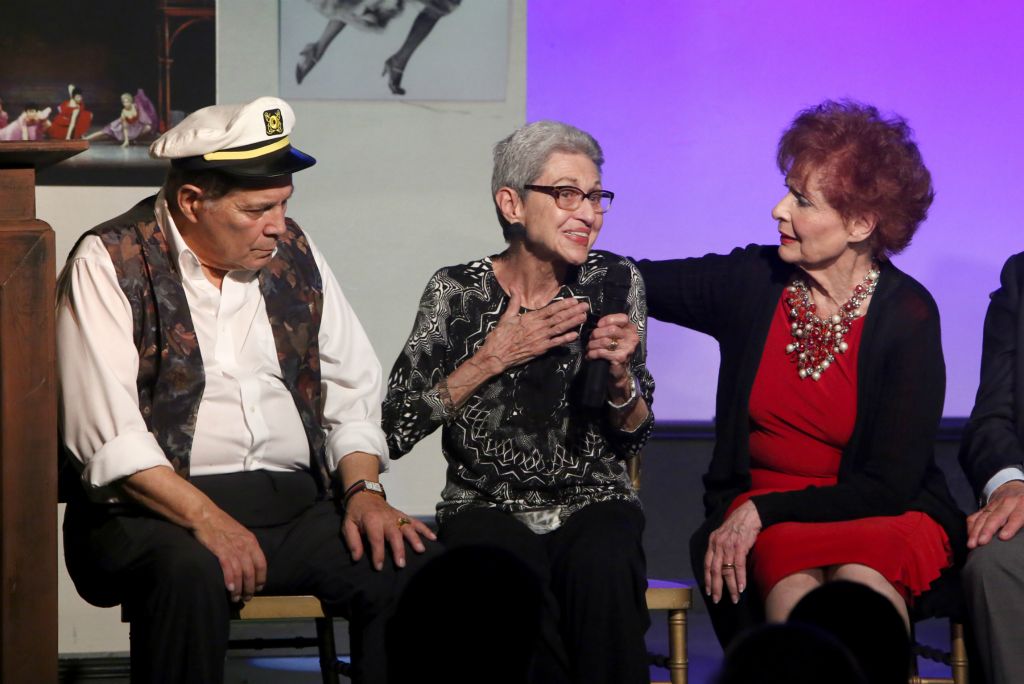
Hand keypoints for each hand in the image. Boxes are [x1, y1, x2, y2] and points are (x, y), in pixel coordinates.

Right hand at [191, 507, 266, 603]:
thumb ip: (244, 545)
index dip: (261, 578)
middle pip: (252, 572)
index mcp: (251, 541)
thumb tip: (248, 560)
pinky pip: (229, 569)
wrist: (204, 515)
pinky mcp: (220, 551)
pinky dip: (230, 581)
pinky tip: (229, 589)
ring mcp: (233, 548)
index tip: (259, 588)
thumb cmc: (220, 523)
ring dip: (239, 588)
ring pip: (241, 573)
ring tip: (236, 598)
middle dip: (250, 588)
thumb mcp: (239, 532)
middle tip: (247, 598)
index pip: (262, 563)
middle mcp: (245, 546)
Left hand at [343, 492, 435, 570]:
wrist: (365, 494)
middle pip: (394, 534)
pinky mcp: (402, 515)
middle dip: (399, 549)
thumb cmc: (356, 513)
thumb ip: (352, 541)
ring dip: (415, 538)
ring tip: (421, 550)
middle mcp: (386, 518)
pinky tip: (433, 538)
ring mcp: (396, 516)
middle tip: (401, 564)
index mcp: (372, 521)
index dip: (378, 554)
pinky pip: (415, 521)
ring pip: (407, 527)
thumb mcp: (347, 525)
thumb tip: (357, 558)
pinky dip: (425, 529)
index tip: (379, 567)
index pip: (376, 539)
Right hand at [473, 289, 587, 375]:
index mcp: (531, 318)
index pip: (550, 309)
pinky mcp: (541, 349)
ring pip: (560, 328)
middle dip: (573, 311)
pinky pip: (556, 343)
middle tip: (586, 306)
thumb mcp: (507, 316)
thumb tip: (513, 287)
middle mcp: (538, 327)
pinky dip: (566, 339)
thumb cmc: (501, 335)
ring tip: (584, 317)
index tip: (574, 300)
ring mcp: (541, 338)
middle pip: (559, 317)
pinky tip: (575, 335)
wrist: (496, 354)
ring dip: (573, 322)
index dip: (563, 305)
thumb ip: (514, 302)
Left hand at [585, 313, 639, 399]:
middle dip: (597, 333)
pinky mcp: (620, 358)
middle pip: (611, 329)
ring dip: (592, 344)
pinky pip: (601, 352)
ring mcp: (627, 348)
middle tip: (591, 339)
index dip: (607, 320)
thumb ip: (609, 327)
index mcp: (631, 329)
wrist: (617, 372)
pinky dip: (593, 353)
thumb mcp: (615, 336)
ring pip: (605, 341)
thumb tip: (596, 324)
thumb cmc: (614, 351)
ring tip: (590, 347)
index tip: (599, 325)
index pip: (622, 318)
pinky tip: (590, 355)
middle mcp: (632, 338)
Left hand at [704, 500, 761, 604]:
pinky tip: (742, 588)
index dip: (707, 579)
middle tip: (717, 599)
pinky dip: (740, 578)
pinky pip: (738, 566)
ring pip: (727, 571)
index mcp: (712, 542)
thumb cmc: (738, 525)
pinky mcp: (740, 546)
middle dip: (715, 587)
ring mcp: (729, 546)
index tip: (708, 591)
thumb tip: (719, 563)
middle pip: (715, 570)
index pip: (707, 564)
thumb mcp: (723, 535)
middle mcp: (718, 545)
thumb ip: (719, 548)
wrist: (749, 513)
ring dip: (731, 587)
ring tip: (734, 598)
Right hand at [967, 480, 1023, 547]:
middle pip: (995, 517)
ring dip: (976, 531)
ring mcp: (993, 505)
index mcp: (1023, 503)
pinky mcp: (985, 508)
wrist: (1014, 487)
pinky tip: (968, 537)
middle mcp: (1006, 503)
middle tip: (981, 543)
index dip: (1010, 526)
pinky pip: (975, 516)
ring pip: (983, 518)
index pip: (1016, 516)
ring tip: (971, 544)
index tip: (1004, 537)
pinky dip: (970, 527)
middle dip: (987, 530)